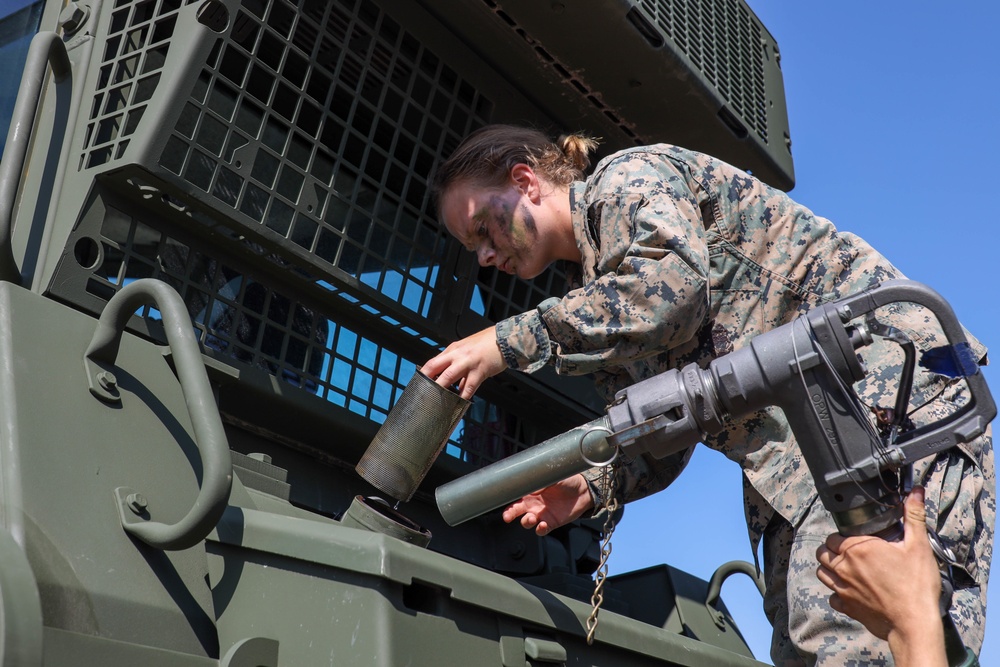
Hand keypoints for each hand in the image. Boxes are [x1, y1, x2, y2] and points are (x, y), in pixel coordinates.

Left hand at [422, 326, 505, 399]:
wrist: (505, 339)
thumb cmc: (487, 344)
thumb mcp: (467, 349)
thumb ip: (456, 362)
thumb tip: (449, 378)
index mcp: (453, 349)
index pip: (432, 362)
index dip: (424, 374)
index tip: (419, 384)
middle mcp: (457, 355)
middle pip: (435, 368)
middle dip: (427, 381)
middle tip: (422, 394)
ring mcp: (468, 363)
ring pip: (449, 377)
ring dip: (441, 389)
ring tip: (436, 400)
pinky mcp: (479, 371)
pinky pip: (469, 386)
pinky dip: (463, 396)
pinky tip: (460, 402)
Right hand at [501, 474, 594, 535]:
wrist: (584, 490)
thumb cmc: (568, 480)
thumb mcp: (552, 476)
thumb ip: (540, 480)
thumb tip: (528, 481)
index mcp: (532, 491)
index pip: (516, 496)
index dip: (509, 500)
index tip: (503, 501)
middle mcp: (534, 503)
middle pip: (516, 511)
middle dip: (509, 514)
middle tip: (507, 516)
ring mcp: (542, 514)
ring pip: (527, 522)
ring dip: (526, 522)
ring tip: (532, 518)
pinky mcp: (551, 522)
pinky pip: (541, 530)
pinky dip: (539, 530)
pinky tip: (542, 525)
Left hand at [816, 487, 945, 665]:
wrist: (913, 623)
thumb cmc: (916, 585)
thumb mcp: (918, 546)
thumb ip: (913, 516)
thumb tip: (915, 491)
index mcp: (857, 548)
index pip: (833, 536)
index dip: (841, 537)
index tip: (854, 540)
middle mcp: (843, 567)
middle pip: (822, 553)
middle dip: (831, 551)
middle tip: (848, 553)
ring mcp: (842, 588)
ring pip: (821, 573)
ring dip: (829, 569)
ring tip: (845, 569)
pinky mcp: (846, 607)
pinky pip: (832, 598)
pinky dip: (837, 595)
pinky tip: (851, 592)